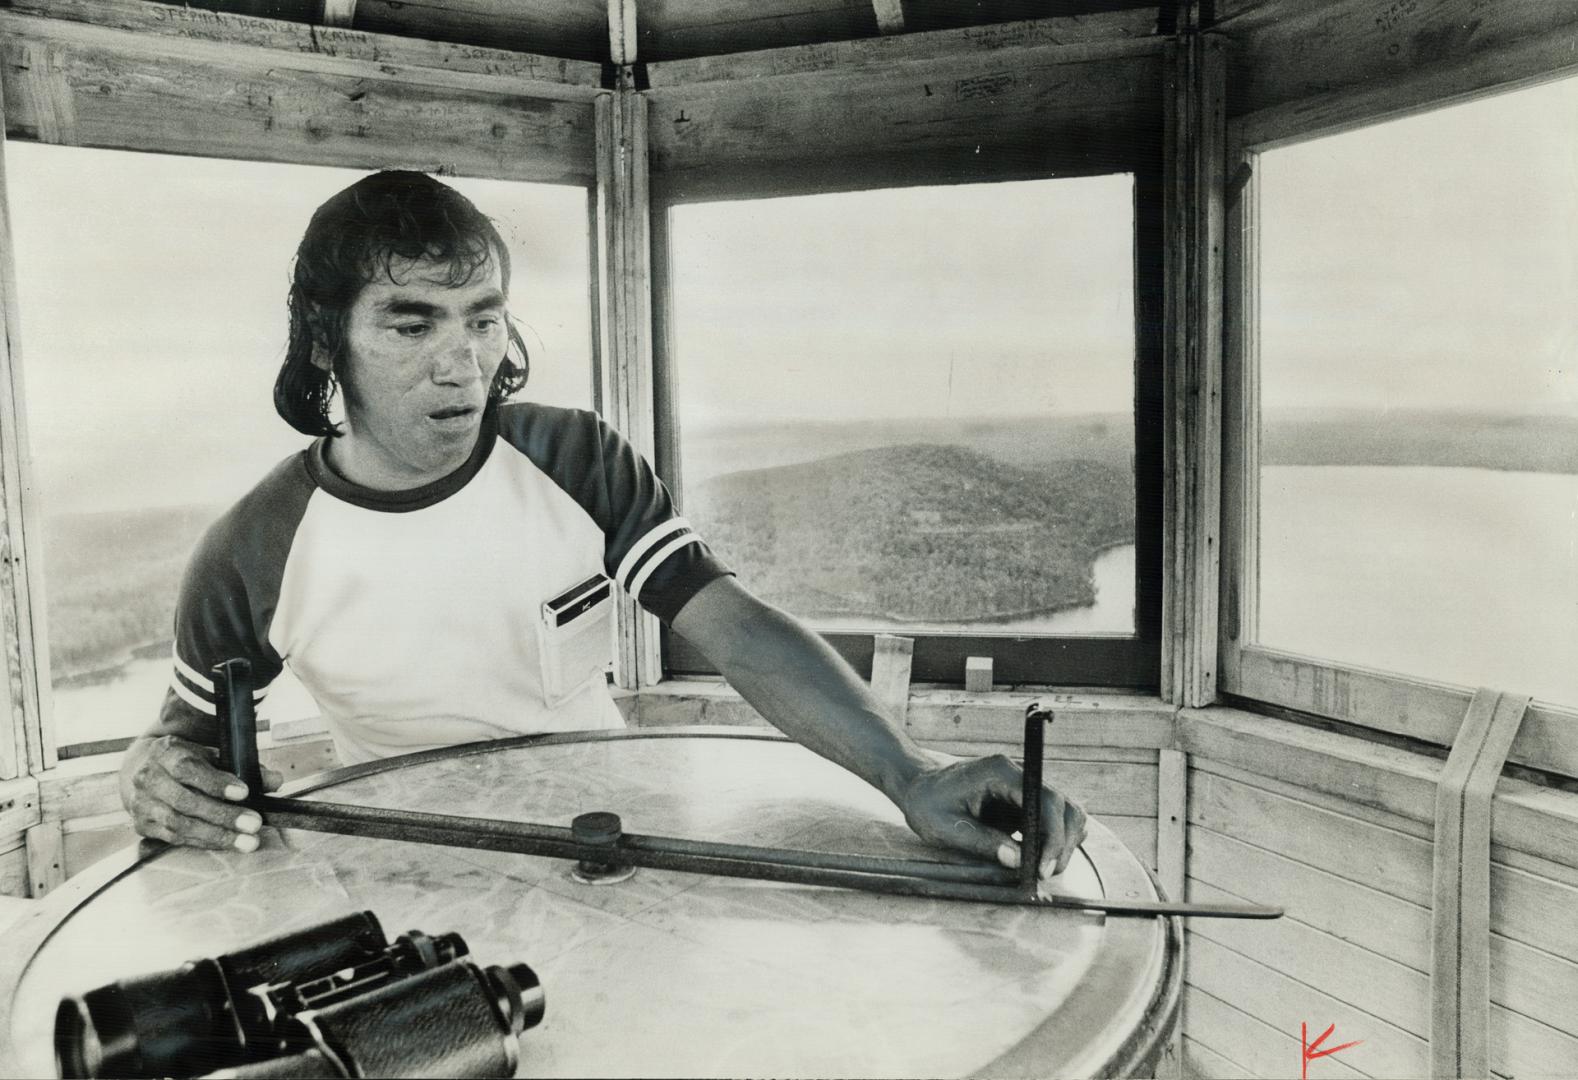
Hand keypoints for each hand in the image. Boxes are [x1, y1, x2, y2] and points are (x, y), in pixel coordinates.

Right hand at [120, 734, 282, 851]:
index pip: (188, 768)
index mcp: (165, 751)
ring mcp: (141, 803)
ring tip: (248, 842)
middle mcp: (148, 777)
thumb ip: (243, 764)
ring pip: (179, 824)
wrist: (144, 768)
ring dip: (217, 835)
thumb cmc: (188, 758)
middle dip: (223, 815)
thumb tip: (275, 781)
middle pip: (185, 801)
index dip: (216, 782)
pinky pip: (174, 838)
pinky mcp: (142, 824)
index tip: (244, 792)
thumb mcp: (211, 750)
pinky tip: (227, 843)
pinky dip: (204, 842)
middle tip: (254, 824)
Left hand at [897, 754, 1087, 877]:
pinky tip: (1039, 857)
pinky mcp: (1024, 800)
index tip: (1044, 867)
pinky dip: (1056, 838)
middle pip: (1063, 806)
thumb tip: (1018, 861)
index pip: (1045, 800)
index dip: (1053, 836)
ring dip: (1063, 842)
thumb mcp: (946, 827)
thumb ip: (983, 842)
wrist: (918, 787)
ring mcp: (1024, 786)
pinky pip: (1053, 817)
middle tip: (1045, 873)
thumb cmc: (927, 803)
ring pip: (1065, 811)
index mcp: (1000, 772)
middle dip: (1062, 843)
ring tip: (1042, 868)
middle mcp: (1019, 774)